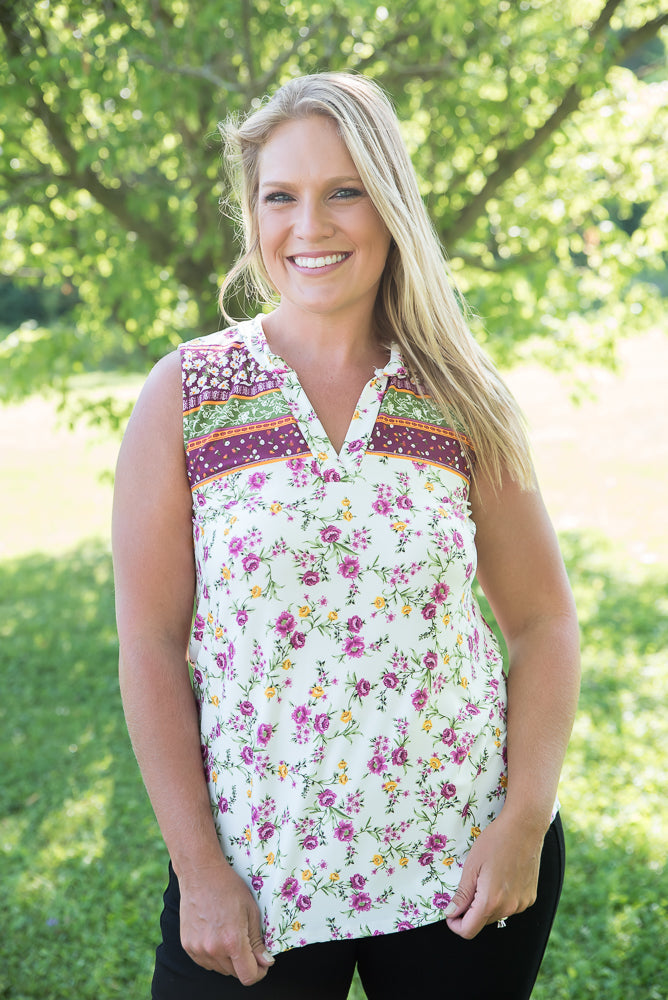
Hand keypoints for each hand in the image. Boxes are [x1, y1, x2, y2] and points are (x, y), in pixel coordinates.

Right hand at [177, 859, 274, 984]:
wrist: (200, 873)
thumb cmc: (228, 887)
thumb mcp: (251, 910)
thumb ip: (258, 941)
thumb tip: (266, 962)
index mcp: (232, 941)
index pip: (248, 976)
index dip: (259, 972)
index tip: (262, 962)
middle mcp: (213, 949)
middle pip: (234, 974)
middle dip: (244, 963)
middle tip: (246, 942)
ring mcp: (198, 949)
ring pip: (220, 969)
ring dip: (228, 960)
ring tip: (229, 934)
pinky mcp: (187, 946)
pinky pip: (205, 962)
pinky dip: (214, 955)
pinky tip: (216, 935)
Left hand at [444, 811, 545, 939]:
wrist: (524, 827)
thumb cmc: (495, 841)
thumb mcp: (471, 866)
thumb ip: (462, 894)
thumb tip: (451, 913)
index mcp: (490, 901)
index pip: (468, 931)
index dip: (455, 924)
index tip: (451, 912)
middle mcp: (509, 908)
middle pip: (482, 922)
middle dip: (470, 911)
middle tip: (469, 885)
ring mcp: (522, 904)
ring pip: (496, 914)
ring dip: (486, 904)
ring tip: (486, 877)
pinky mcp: (530, 897)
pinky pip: (510, 906)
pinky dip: (501, 898)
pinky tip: (501, 877)